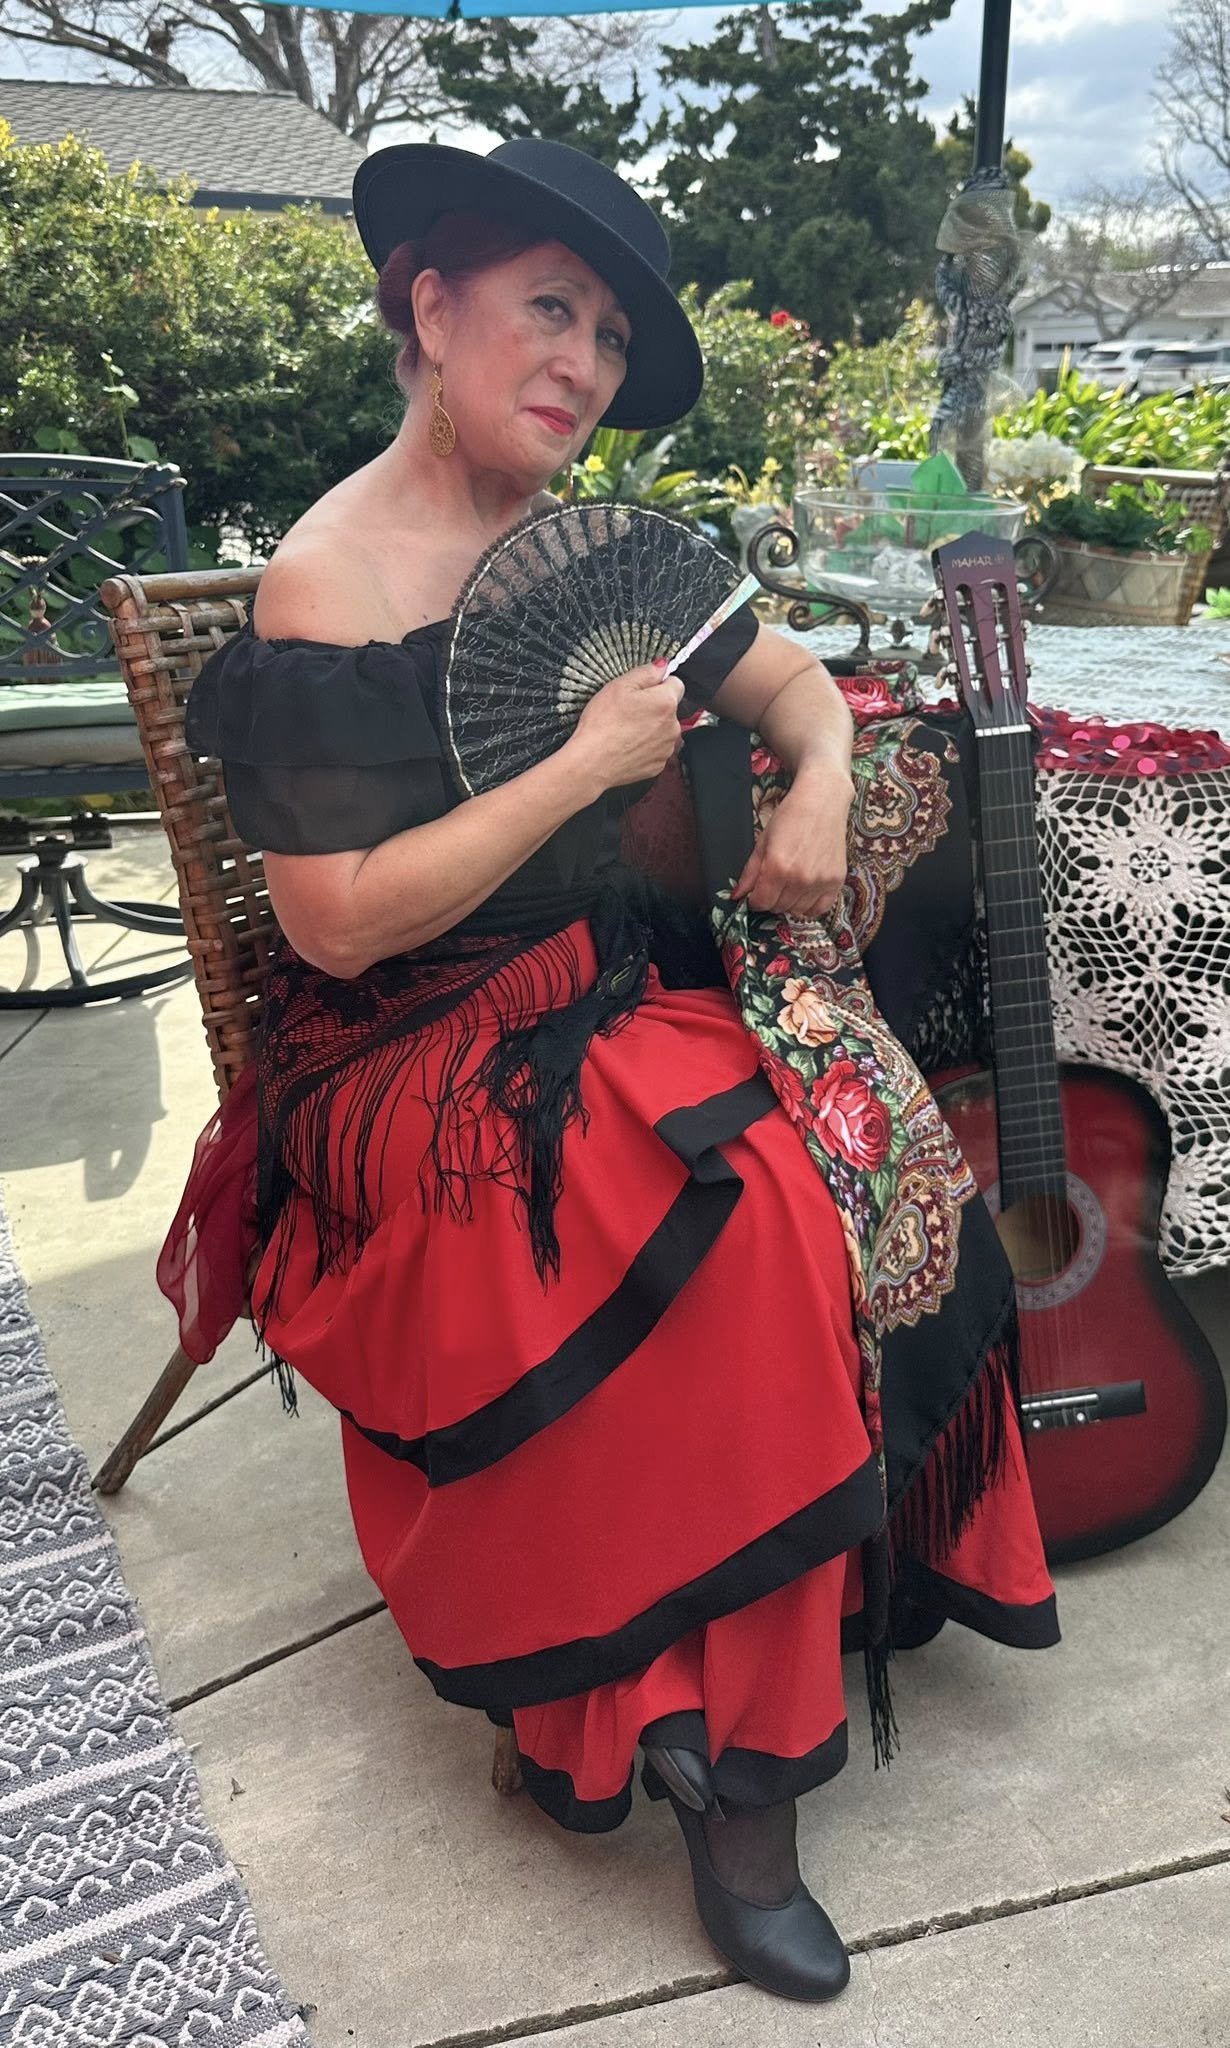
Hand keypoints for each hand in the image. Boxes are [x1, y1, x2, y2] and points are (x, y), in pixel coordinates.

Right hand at [568, 662, 684, 794]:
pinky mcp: (658, 765)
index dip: (658, 684)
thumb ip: (646, 672)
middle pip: (670, 709)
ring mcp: (666, 748)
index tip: (642, 690)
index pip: (676, 684)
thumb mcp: (619, 686)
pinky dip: (645, 747)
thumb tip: (662, 665)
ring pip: (663, 730)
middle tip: (628, 711)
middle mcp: (673, 726)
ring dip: (651, 728)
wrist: (591, 763)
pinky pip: (656, 749)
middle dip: (654, 707)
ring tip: (625, 730)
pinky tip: (627, 744)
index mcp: (666, 702)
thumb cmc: (602, 724)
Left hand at [732, 766, 853, 916]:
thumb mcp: (763, 841)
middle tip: (774, 882)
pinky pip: (820, 908)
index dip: (754, 899)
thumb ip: (749, 872)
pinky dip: (810, 905)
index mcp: (777, 868)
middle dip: (771, 898)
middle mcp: (800, 878)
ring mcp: (820, 881)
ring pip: (797, 910)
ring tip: (789, 883)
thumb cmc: (791, 816)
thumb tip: (737, 895)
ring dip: (790, 902)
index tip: (756, 892)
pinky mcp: (836, 880)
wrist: (822, 800)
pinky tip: (805, 891)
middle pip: (778, 907)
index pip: (760, 903)